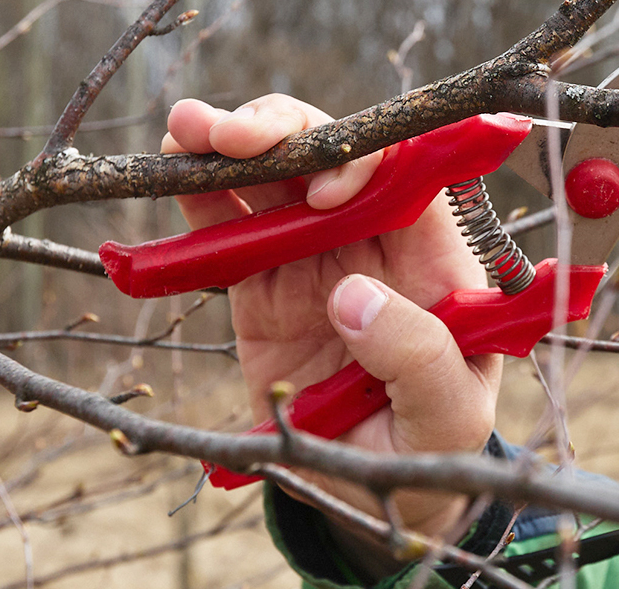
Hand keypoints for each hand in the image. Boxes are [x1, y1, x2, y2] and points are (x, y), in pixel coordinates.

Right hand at [163, 95, 500, 537]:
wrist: (374, 489)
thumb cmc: (430, 445)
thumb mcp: (446, 414)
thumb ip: (417, 357)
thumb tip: (353, 296)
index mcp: (430, 259)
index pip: (405, 178)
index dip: (363, 163)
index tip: (326, 195)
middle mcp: (371, 242)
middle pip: (329, 160)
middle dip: (283, 134)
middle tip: (231, 137)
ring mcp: (313, 259)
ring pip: (273, 180)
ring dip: (231, 146)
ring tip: (186, 129)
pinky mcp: (262, 286)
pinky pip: (228, 231)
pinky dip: (198, 197)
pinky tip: (172, 168)